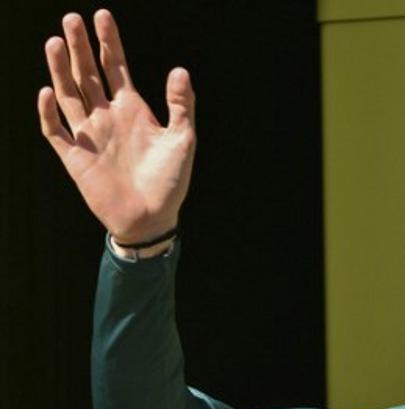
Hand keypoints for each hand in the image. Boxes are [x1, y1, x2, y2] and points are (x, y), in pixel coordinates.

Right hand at [37, 10, 195, 242]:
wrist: (152, 220)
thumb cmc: (170, 182)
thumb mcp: (183, 140)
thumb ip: (181, 106)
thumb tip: (180, 70)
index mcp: (132, 109)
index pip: (115, 67)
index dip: (108, 41)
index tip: (101, 15)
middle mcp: (106, 116)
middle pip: (88, 73)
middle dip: (80, 46)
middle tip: (71, 18)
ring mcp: (88, 134)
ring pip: (69, 94)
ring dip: (61, 69)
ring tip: (55, 42)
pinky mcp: (74, 156)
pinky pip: (55, 130)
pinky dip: (49, 112)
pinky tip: (49, 92)